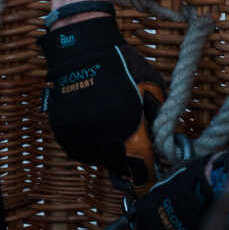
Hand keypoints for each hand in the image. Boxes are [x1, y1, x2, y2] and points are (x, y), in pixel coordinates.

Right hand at [38, 15, 164, 181]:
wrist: (84, 49)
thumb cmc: (120, 64)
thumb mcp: (150, 83)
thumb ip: (157, 112)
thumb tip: (165, 138)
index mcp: (128, 122)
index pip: (139, 162)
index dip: (145, 175)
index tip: (147, 180)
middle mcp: (103, 131)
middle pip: (116, 164)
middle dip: (125, 164)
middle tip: (129, 159)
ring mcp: (80, 131)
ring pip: (96, 160)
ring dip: (105, 156)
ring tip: (111, 144)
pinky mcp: (63, 128)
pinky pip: (76, 152)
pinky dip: (86, 151)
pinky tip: (94, 140)